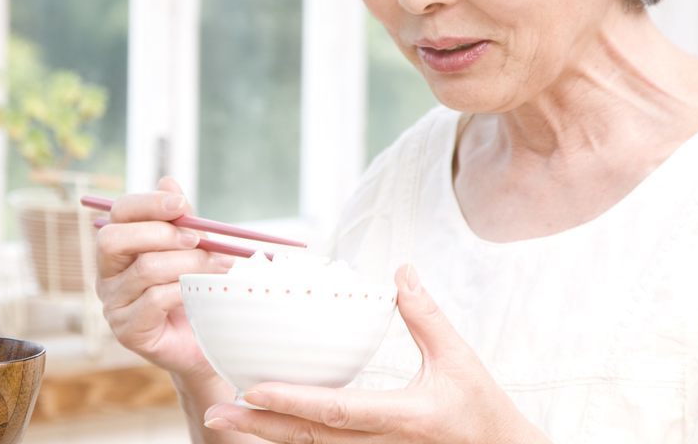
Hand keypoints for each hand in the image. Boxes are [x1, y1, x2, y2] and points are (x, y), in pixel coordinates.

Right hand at [95, 176, 234, 381]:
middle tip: (197, 239)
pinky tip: (203, 292)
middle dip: (161, 233)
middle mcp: (106, 275)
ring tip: (217, 265)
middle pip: (115, 239)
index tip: (181, 204)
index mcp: (118, 249)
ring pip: (145, 269)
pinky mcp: (128, 331)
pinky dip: (184, 290)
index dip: (147, 203)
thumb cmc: (195, 290)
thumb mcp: (191, 248)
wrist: (207, 342)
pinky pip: (155, 299)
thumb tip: (168, 181)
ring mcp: (113, 305)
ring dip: (187, 262)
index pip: (119, 214)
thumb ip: (179, 219)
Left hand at [200, 265, 550, 442]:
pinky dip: (291, 439)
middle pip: (310, 439)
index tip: (252, 389)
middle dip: (260, 427)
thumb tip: (401, 270)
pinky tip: (263, 427)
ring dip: (267, 435)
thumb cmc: (483, 409)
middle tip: (215, 413)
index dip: (293, 400)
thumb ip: (426, 315)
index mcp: (404, 416)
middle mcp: (383, 443)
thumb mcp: (459, 358)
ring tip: (225, 419)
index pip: (338, 410)